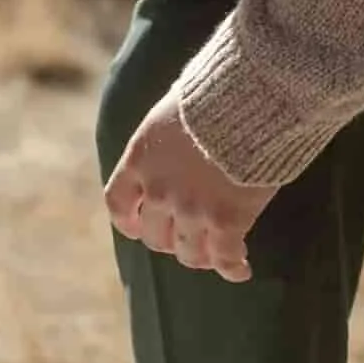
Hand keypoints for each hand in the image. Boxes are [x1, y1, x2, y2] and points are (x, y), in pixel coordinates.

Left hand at [104, 97, 276, 281]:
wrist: (245, 99)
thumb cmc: (212, 94)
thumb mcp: (171, 111)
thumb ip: (165, 138)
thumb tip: (173, 137)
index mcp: (140, 160)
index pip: (118, 203)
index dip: (129, 221)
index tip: (139, 227)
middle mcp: (159, 191)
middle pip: (155, 236)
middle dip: (171, 241)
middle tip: (189, 239)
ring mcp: (192, 209)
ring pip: (190, 253)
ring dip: (202, 257)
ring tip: (217, 255)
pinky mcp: (227, 220)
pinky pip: (225, 257)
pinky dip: (232, 267)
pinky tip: (241, 269)